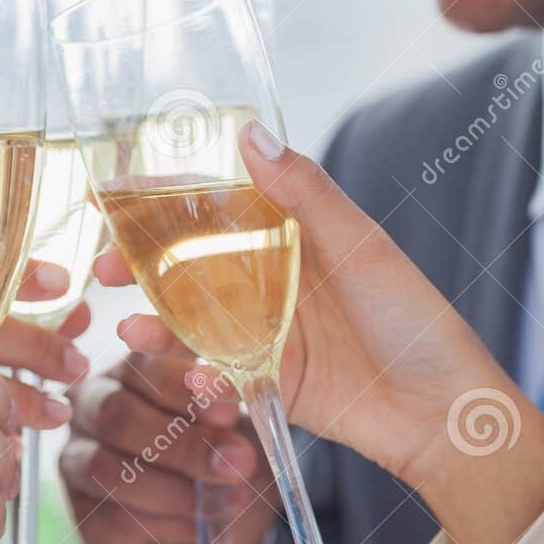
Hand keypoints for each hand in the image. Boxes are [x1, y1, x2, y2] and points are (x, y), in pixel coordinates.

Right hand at [61, 352, 275, 543]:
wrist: (214, 528)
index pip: (141, 361)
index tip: (228, 409)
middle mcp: (94, 405)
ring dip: (175, 487)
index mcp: (133, 369)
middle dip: (184, 441)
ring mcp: (79, 458)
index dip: (181, 384)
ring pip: (106, 468)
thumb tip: (246, 390)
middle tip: (239, 460)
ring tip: (230, 499)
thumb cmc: (224, 458)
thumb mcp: (241, 425)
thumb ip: (238, 400)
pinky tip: (202, 528)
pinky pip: (114, 516)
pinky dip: (166, 523)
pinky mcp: (82, 513)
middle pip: (116, 413)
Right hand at [107, 122, 543, 543]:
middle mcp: (268, 280)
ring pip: (191, 323)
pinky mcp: (264, 382)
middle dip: (140, 268)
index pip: (214, 208)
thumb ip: (303, 193)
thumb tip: (250, 133)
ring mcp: (262, 332)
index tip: (112, 198)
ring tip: (132, 330)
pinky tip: (193, 377)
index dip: (162, 203)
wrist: (440, 410)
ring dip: (155, 325)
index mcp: (290, 235)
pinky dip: (196, 376)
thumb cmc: (411, 317)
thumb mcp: (358, 245)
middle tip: (103, 271)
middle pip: (187, 266)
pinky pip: (215, 375)